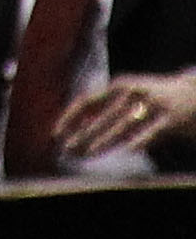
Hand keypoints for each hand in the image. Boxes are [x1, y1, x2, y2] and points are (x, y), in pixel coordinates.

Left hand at [54, 67, 195, 163]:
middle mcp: (132, 92)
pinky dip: (139, 140)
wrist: (195, 93)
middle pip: (101, 116)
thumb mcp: (130, 96)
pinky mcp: (171, 119)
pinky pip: (152, 132)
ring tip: (87, 153)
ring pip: (122, 125)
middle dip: (82, 134)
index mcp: (118, 86)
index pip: (87, 101)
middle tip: (67, 150)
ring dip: (103, 140)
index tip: (56, 134)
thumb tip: (78, 127)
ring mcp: (152, 104)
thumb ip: (108, 109)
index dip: (70, 118)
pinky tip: (128, 150)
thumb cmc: (156, 98)